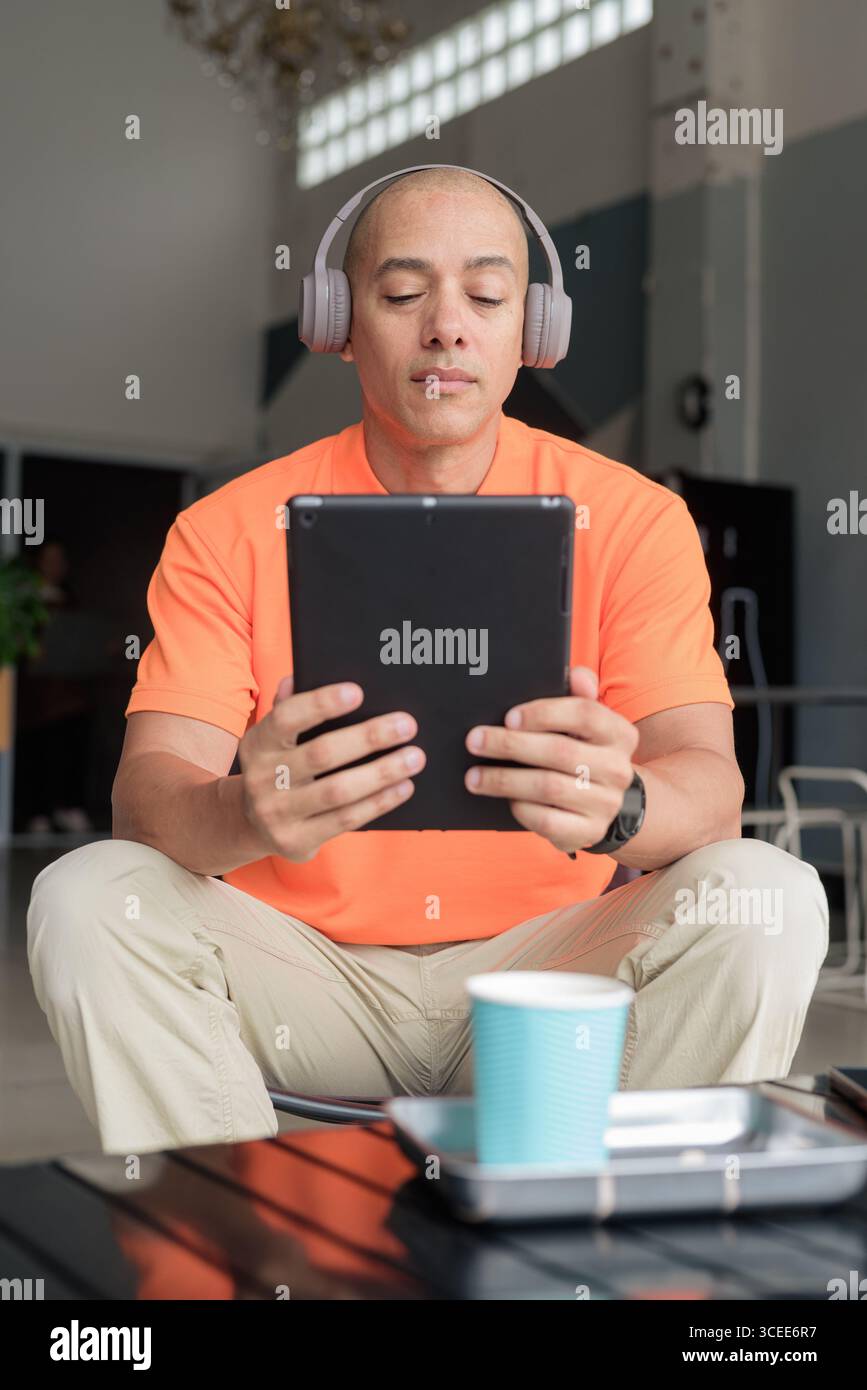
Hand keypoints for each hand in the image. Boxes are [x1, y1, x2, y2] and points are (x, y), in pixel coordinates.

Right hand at [238, 676, 425, 861]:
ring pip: (338, 790)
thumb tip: (298, 676)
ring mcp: (278, 813)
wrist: (250, 823)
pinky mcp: (297, 840)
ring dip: (382, 772)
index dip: (321, 704)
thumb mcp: (272, 738)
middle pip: (321, 754)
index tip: (358, 692)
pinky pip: (346, 819)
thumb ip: (286, 707)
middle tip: (407, 725)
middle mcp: (263, 778)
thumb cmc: (277, 767)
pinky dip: (379, 802)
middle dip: (368, 737)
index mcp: (258, 743)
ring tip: (414, 757)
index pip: (287, 718)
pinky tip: (404, 786)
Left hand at [463, 666, 638, 853]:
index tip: (509, 717)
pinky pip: (547, 819)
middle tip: (475, 741)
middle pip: (559, 751)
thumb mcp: (587, 724)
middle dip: (510, 745)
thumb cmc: (584, 753)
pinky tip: (502, 799)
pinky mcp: (589, 832)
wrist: (605, 803)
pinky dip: (520, 807)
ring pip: (547, 787)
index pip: (584, 714)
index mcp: (619, 733)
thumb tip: (577, 675)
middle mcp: (618, 769)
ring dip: (504, 780)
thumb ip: (580, 696)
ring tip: (474, 776)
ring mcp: (605, 804)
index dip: (543, 713)